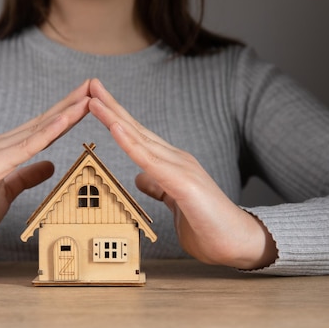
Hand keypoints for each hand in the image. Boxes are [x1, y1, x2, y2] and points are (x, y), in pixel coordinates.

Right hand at [0, 80, 91, 256]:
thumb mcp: (7, 191)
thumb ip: (26, 176)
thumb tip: (50, 165)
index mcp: (6, 150)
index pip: (43, 129)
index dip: (66, 115)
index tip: (89, 101)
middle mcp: (2, 144)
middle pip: (44, 122)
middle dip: (71, 103)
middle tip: (95, 85)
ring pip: (39, 129)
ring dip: (65, 112)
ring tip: (88, 95)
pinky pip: (26, 147)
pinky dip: (47, 132)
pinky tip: (65, 120)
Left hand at [88, 79, 276, 269]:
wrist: (238, 243)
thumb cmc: (207, 225)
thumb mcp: (174, 202)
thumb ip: (158, 187)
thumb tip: (140, 177)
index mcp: (171, 164)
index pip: (138, 137)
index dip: (116, 119)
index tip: (95, 101)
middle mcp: (175, 159)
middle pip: (137, 129)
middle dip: (112, 107)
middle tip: (90, 83)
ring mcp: (181, 168)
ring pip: (140, 139)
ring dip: (115, 118)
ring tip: (94, 99)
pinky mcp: (183, 183)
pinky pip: (150, 161)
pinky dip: (130, 143)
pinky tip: (115, 128)